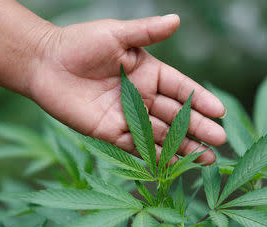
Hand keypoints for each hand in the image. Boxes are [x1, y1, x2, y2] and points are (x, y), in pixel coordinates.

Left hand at [29, 15, 225, 164]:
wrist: (45, 63)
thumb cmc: (80, 43)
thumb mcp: (116, 34)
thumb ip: (146, 32)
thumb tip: (176, 19)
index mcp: (149, 72)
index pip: (182, 88)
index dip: (201, 100)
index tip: (221, 112)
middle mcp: (143, 97)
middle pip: (177, 116)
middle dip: (199, 129)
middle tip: (220, 142)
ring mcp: (129, 117)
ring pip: (162, 135)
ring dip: (184, 147)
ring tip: (207, 159)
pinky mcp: (112, 133)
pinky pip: (139, 148)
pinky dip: (157, 157)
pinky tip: (175, 166)